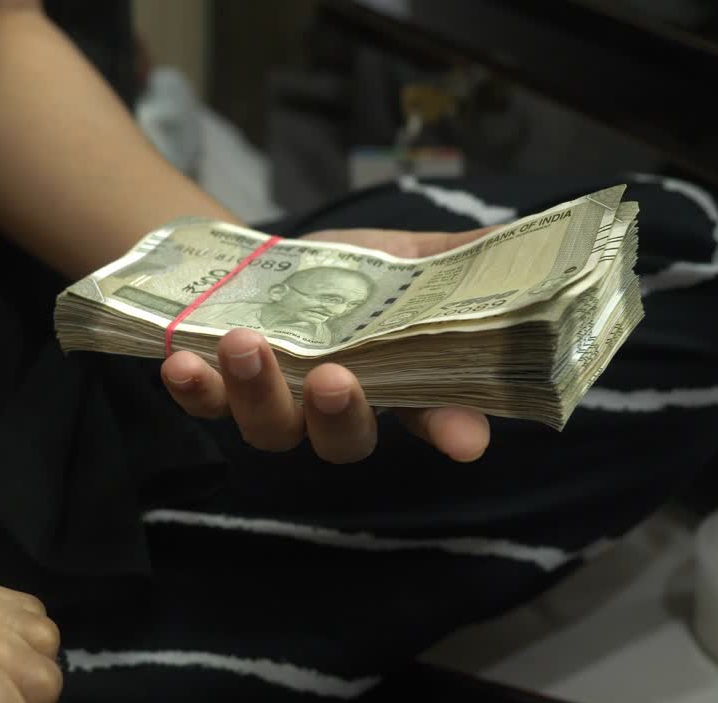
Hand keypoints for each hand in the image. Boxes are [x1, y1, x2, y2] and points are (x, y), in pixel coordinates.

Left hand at [160, 227, 494, 463]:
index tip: (466, 440)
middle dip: (341, 416)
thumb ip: (462, 260)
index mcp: (396, 385)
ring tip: (249, 344)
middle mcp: (337, 410)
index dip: (452, 430)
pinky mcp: (220, 389)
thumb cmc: (349, 271)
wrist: (263, 262)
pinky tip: (181, 363)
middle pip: (346, 441)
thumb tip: (537, 246)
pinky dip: (192, 390)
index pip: (436, 417)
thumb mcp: (410, 257)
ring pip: (272, 428)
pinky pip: (205, 405)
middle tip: (336, 378)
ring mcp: (276, 405)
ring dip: (259, 393)